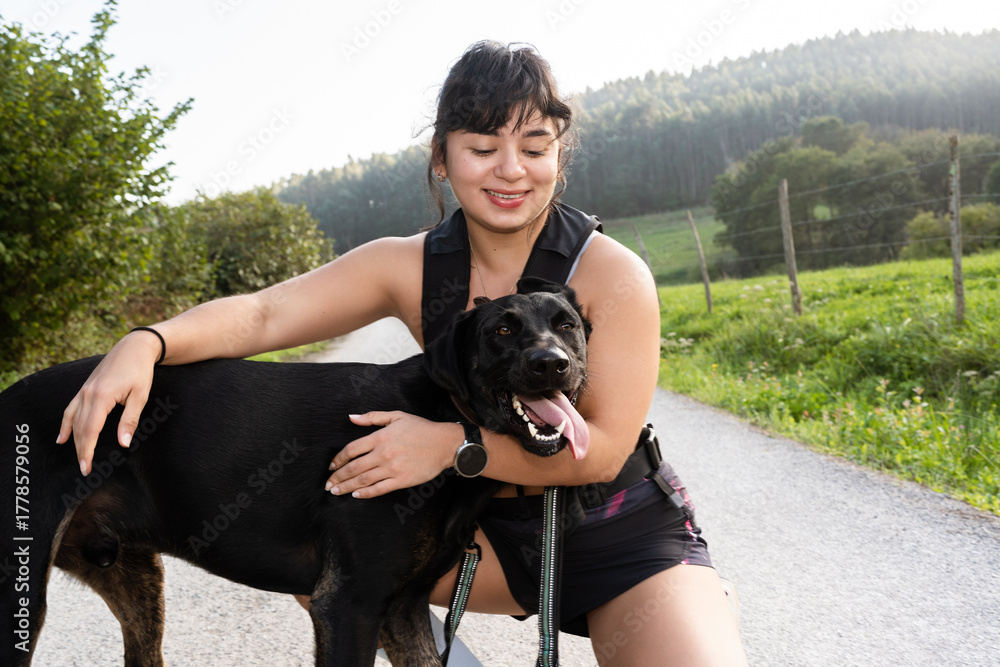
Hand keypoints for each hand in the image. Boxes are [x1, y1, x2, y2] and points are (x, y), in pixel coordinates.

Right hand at [56, 331, 161, 474]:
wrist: (134, 347)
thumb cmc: (140, 371)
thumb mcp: (140, 396)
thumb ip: (129, 420)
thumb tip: (123, 444)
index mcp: (101, 397)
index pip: (90, 431)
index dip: (88, 451)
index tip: (87, 467)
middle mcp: (88, 394)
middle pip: (81, 429)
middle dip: (82, 450)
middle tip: (85, 469)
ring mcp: (84, 390)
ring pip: (74, 421)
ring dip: (75, 441)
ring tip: (79, 458)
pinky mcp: (85, 388)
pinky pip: (71, 409)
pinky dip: (66, 424)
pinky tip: (62, 438)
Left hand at [326, 412, 461, 498]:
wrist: (444, 443)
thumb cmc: (421, 428)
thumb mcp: (396, 416)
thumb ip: (372, 417)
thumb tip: (352, 418)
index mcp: (380, 437)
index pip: (351, 450)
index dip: (338, 459)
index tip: (331, 466)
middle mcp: (383, 454)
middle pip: (353, 468)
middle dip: (338, 477)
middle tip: (328, 485)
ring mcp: (392, 468)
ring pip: (363, 480)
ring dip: (346, 487)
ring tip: (336, 492)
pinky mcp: (402, 480)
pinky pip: (379, 489)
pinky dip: (365, 493)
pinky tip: (356, 495)